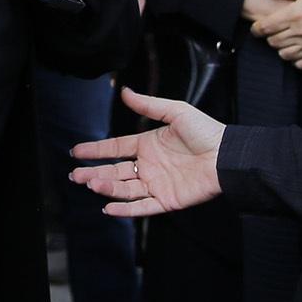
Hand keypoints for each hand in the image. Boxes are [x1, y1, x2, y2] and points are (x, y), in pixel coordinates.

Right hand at [69, 87, 225, 217]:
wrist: (227, 156)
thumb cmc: (206, 131)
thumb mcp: (175, 112)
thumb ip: (148, 105)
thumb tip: (125, 91)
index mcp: (148, 144)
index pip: (115, 148)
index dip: (96, 150)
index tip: (76, 151)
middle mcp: (149, 166)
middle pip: (114, 172)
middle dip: (93, 173)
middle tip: (75, 174)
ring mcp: (156, 184)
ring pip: (124, 189)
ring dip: (106, 188)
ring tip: (90, 184)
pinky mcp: (167, 201)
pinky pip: (141, 207)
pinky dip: (124, 209)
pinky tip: (108, 207)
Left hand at [250, 0, 301, 68]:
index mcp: (296, 14)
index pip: (266, 27)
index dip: (257, 28)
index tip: (257, 27)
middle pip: (273, 42)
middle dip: (269, 36)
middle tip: (273, 30)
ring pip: (285, 54)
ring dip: (281, 48)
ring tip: (285, 39)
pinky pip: (301, 64)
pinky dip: (296, 59)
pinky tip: (299, 50)